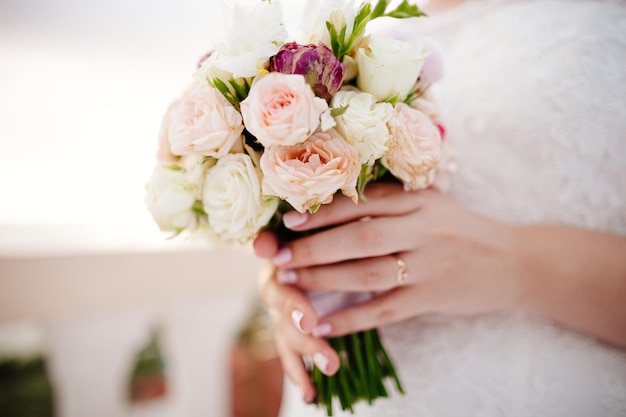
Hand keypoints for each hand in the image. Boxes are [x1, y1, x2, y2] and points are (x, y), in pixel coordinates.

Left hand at [254, 182, 526, 397]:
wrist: (514, 263)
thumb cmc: (463, 230)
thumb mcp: (432, 203)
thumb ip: (393, 200)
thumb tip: (336, 199)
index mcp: (420, 201)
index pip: (363, 203)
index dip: (324, 211)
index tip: (290, 220)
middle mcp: (423, 231)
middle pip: (360, 238)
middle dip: (315, 247)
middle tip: (282, 255)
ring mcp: (428, 267)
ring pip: (368, 274)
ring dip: (325, 278)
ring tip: (293, 281)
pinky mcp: (432, 299)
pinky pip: (385, 310)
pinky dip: (352, 319)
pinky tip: (324, 324)